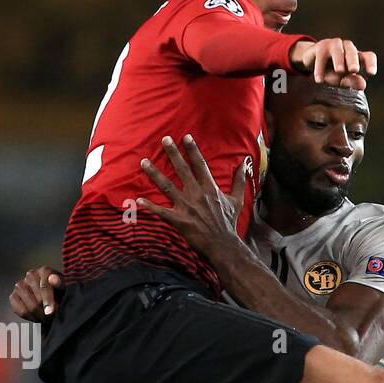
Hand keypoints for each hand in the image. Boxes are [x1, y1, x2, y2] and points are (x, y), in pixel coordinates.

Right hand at [10, 265, 61, 320]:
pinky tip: (37, 317)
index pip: (44, 287)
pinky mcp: (14, 296)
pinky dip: (30, 317)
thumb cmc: (61, 292)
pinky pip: (20, 310)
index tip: (51, 312)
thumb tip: (53, 279)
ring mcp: (20, 285)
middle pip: (37, 300)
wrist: (54, 297)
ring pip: (30, 307)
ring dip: (39, 316)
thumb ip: (61, 284)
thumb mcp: (65, 289)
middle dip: (46, 312)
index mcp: (44, 271)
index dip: (48, 301)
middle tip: (53, 318)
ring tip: (47, 318)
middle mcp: (30, 275)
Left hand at [136, 135, 245, 256]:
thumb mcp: (237, 201)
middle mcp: (196, 194)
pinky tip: (138, 200)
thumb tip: (244, 164)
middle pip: (182, 169)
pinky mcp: (179, 220)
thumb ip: (239, 181)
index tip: (186, 137)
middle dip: (173, 153)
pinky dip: (150, 206)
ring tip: (144, 162)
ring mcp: (186, 207)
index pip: (200, 164)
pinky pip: (161, 211)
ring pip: (167, 186)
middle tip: (165, 139)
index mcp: (210, 188)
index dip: (193, 150)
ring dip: (154, 173)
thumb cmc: (229, 223)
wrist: (223, 245)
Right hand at [290, 38, 376, 89]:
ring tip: (340, 71)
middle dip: (353, 60)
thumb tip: (363, 85)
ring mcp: (333, 45)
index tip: (371, 73)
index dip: (371, 63)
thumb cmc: (332, 72)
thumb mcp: (342, 80)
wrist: (313, 62)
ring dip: (339, 59)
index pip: (368, 56)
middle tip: (354, 70)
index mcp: (357, 57)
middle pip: (352, 50)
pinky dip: (320, 68)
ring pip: (337, 49)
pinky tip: (319, 80)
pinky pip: (321, 55)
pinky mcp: (320, 47)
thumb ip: (352, 82)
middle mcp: (347, 48)